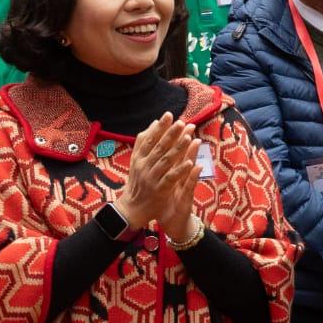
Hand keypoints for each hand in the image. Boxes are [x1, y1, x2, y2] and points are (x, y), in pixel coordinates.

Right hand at [115, 114, 199, 230]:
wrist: (132, 208)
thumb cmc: (137, 182)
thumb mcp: (137, 161)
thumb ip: (144, 143)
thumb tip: (153, 123)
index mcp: (138, 158)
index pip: (149, 139)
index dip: (159, 127)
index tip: (169, 114)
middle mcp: (143, 166)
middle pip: (158, 148)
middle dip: (171, 134)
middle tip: (182, 122)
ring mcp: (151, 178)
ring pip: (166, 161)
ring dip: (178, 149)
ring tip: (189, 137)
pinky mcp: (159, 190)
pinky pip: (171, 178)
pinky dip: (180, 170)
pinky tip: (190, 162)